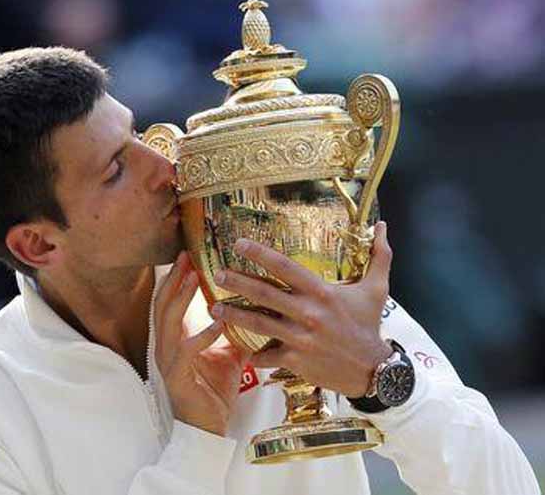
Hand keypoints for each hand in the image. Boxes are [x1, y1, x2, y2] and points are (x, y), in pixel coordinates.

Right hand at [154, 252, 249, 435]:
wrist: (209, 428)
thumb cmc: (215, 390)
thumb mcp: (227, 353)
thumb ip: (232, 330)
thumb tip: (254, 307)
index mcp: (174, 339)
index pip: (168, 302)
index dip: (174, 278)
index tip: (186, 255)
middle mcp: (165, 346)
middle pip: (162, 304)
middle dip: (173, 279)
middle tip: (186, 256)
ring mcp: (168, 361)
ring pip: (168, 322)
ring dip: (181, 298)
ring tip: (193, 277)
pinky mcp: (178, 377)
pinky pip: (187, 350)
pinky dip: (202, 334)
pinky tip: (218, 322)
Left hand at [211, 222, 393, 397]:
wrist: (374, 370)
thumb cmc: (370, 325)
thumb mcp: (377, 289)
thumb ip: (379, 256)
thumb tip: (383, 225)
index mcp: (321, 292)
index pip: (285, 267)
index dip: (260, 254)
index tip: (238, 244)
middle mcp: (307, 312)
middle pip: (264, 293)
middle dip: (237, 282)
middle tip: (217, 274)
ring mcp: (299, 337)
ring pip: (259, 324)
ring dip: (234, 316)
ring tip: (213, 309)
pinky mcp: (296, 360)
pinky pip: (267, 356)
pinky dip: (254, 355)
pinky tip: (241, 351)